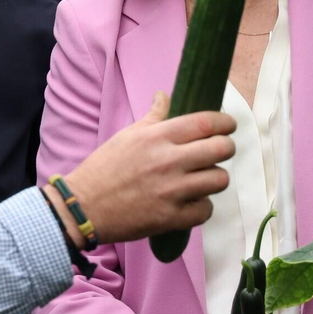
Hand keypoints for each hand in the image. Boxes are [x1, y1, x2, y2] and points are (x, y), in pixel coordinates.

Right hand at [47, 92, 234, 244]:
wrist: (84, 207)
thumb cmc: (104, 168)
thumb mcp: (127, 135)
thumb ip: (153, 117)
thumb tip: (164, 95)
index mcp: (157, 137)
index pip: (205, 122)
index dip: (225, 123)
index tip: (228, 126)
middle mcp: (168, 161)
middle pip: (221, 149)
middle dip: (225, 148)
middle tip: (219, 151)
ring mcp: (172, 191)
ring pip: (219, 180)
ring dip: (214, 179)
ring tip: (203, 179)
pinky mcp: (171, 218)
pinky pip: (206, 210)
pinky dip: (202, 207)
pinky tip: (191, 202)